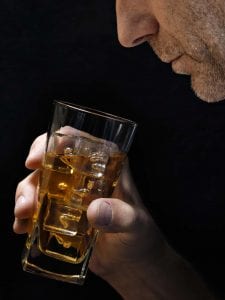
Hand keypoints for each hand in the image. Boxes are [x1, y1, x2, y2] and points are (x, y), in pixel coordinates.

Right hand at [13, 132, 163, 281]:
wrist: (131, 261)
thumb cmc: (140, 235)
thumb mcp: (135, 223)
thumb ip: (120, 215)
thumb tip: (95, 210)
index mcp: (105, 164)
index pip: (77, 141)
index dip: (52, 143)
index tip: (35, 161)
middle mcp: (85, 174)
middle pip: (50, 161)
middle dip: (33, 177)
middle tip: (27, 201)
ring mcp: (70, 194)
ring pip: (39, 183)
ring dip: (25, 196)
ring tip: (23, 217)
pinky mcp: (61, 214)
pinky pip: (37, 207)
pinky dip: (26, 215)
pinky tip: (23, 228)